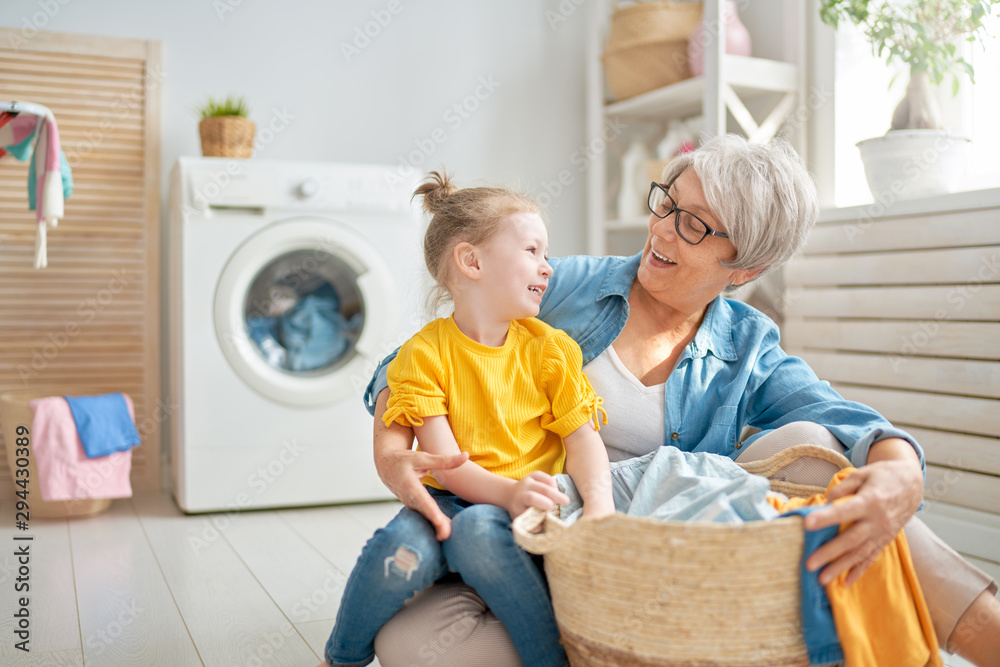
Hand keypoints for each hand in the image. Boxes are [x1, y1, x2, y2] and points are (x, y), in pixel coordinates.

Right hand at [377, 447, 468, 540]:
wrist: (386, 467)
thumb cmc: (403, 461)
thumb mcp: (423, 457)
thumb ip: (444, 460)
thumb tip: (466, 456)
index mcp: (409, 485)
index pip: (423, 501)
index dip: (431, 512)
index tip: (440, 522)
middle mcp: (409, 498)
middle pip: (424, 513)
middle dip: (435, 525)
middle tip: (447, 535)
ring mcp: (410, 505)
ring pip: (425, 517)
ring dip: (436, 527)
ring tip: (448, 536)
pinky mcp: (414, 508)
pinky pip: (424, 517)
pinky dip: (434, 524)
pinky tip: (445, 531)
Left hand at [506, 471, 569, 518]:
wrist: (512, 495)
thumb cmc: (520, 510)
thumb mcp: (522, 519)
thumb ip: (533, 524)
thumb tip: (544, 526)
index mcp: (520, 499)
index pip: (532, 498)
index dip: (543, 502)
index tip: (551, 508)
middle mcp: (524, 487)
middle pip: (542, 489)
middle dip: (556, 495)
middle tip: (566, 502)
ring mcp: (530, 479)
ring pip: (546, 481)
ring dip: (556, 490)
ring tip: (561, 499)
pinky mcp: (535, 475)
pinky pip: (547, 477)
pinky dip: (554, 484)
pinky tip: (556, 492)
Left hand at [802, 457, 922, 586]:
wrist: (912, 485)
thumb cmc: (883, 476)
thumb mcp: (862, 474)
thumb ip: (843, 488)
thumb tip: (826, 503)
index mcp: (871, 501)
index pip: (845, 511)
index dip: (826, 517)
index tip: (807, 524)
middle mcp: (878, 520)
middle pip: (851, 539)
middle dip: (829, 553)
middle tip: (809, 564)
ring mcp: (882, 533)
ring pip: (860, 553)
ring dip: (840, 567)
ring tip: (822, 579)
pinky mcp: (885, 540)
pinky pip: (871, 557)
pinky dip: (859, 571)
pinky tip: (845, 582)